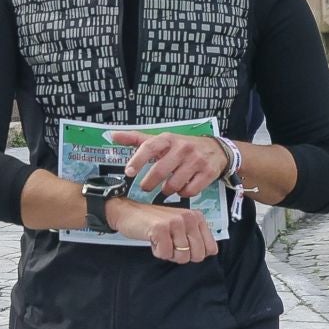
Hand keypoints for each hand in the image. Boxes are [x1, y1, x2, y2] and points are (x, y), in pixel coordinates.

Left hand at [109, 130, 228, 197]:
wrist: (215, 149)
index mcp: (168, 139)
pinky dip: (183, 193)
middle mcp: (182, 148)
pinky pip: (189, 190)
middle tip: (145, 188)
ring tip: (166, 188)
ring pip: (174, 184)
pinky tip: (182, 188)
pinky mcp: (207, 173)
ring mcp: (196, 160)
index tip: (128, 172)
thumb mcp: (161, 139)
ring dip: (167, 190)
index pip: (149, 147)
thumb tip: (113, 135)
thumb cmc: (182, 146)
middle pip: (160, 171)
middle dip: (149, 183)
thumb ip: (137, 139)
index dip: (137, 160)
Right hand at [111, 198, 219, 263]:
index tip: (183, 245)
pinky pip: (165, 254)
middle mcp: (189, 218)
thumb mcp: (181, 226)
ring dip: (168, 253)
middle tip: (170, 244)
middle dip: (182, 255)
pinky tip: (153, 240)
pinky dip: (157, 252)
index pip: (211, 249)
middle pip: (197, 255)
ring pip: (182, 257)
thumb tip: (206, 253)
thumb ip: (195, 237)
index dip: (195, 253)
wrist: (128, 212)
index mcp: (197, 217)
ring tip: (161, 240)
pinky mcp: (160, 229)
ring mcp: (175, 222)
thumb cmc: (154, 222)